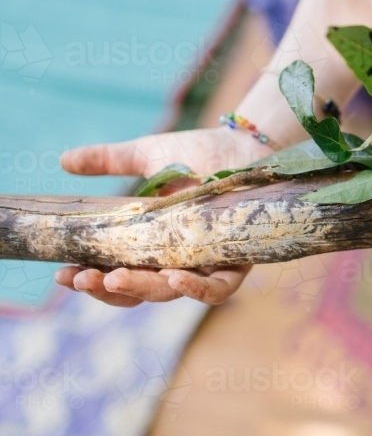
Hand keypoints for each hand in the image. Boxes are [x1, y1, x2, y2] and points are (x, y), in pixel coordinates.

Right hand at [56, 127, 274, 306]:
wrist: (245, 142)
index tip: (62, 275)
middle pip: (140, 291)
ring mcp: (209, 262)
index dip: (90, 281)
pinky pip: (219, 287)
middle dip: (107, 289)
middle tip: (80, 278)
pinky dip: (196, 289)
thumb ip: (108, 161)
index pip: (117, 275)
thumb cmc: (200, 152)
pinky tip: (174, 278)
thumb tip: (63, 160)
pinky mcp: (239, 258)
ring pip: (172, 293)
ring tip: (113, 279)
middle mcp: (180, 260)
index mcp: (153, 245)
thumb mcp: (148, 156)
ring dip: (141, 289)